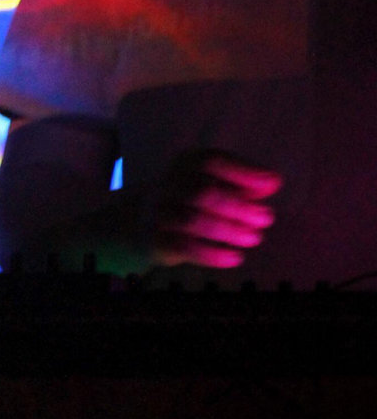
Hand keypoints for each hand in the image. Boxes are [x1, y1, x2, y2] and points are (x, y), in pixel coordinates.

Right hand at [144, 149, 281, 268]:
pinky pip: (185, 247)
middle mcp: (169, 184)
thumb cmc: (192, 200)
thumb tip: (272, 181)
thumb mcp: (214, 183)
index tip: (272, 185)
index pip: (212, 161)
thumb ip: (242, 182)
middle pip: (203, 192)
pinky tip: (235, 257)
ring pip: (194, 220)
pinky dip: (213, 254)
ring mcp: (160, 212)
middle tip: (265, 218)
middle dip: (239, 207)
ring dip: (229, 231)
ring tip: (253, 238)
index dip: (243, 172)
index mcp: (186, 163)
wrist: (145, 223)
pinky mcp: (157, 239)